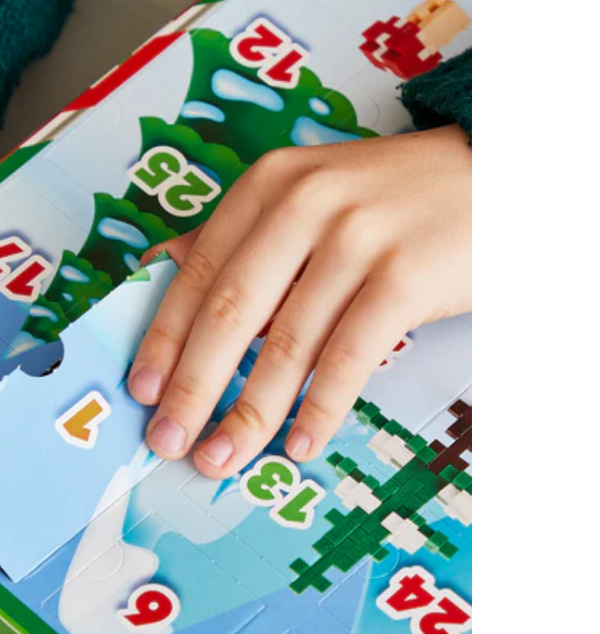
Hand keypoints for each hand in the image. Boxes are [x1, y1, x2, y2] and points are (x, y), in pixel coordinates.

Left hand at [128, 124, 470, 477]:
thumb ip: (236, 233)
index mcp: (268, 185)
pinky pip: (349, 357)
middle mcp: (304, 204)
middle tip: (167, 440)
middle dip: (193, 387)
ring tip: (222, 457)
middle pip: (231, 312)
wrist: (493, 176)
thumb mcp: (304, 195)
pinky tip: (299, 443)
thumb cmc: (387, 199)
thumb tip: (160, 267)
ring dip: (250, 412)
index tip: (140, 390)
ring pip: (287, 344)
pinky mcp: (405, 275)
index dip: (164, 337)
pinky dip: (320, 408)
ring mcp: (357, 239)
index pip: (198, 272)